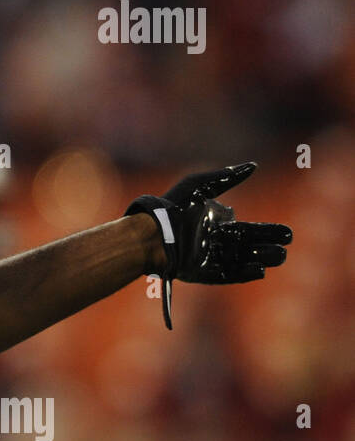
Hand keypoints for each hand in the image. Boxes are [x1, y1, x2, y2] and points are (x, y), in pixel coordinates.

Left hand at [124, 162, 291, 328]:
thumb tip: (253, 165)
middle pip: (250, 246)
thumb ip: (227, 177)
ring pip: (242, 261)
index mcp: (216, 224)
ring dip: (262, 259)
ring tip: (279, 256)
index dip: (269, 232)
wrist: (153, 230)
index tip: (287, 233)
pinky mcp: (200, 273)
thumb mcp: (199, 185)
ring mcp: (208, 259)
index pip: (249, 230)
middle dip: (270, 245)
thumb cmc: (173, 206)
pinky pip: (227, 275)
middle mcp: (215, 243)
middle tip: (286, 245)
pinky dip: (244, 273)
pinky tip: (260, 270)